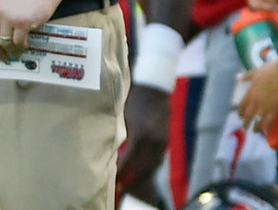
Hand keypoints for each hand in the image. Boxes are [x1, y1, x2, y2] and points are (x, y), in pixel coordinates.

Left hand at [117, 84, 171, 202]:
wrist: (154, 92)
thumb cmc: (134, 102)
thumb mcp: (124, 118)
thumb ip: (120, 134)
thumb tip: (112, 151)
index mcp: (140, 133)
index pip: (130, 158)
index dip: (122, 169)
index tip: (114, 177)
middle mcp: (153, 140)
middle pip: (143, 166)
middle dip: (132, 177)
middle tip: (120, 185)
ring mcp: (162, 141)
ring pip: (152, 165)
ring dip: (141, 175)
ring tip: (130, 182)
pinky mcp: (165, 141)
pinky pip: (158, 160)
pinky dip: (150, 168)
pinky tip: (142, 173)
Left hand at [238, 60, 277, 132]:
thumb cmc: (269, 71)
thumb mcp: (254, 72)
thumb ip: (246, 77)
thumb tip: (237, 77)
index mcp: (249, 93)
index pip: (242, 106)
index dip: (240, 112)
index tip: (239, 116)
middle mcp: (255, 101)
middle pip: (248, 115)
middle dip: (246, 122)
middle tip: (244, 127)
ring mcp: (265, 106)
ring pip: (257, 120)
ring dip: (255, 127)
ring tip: (254, 131)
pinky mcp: (275, 109)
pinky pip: (270, 121)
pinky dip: (268, 128)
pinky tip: (266, 133)